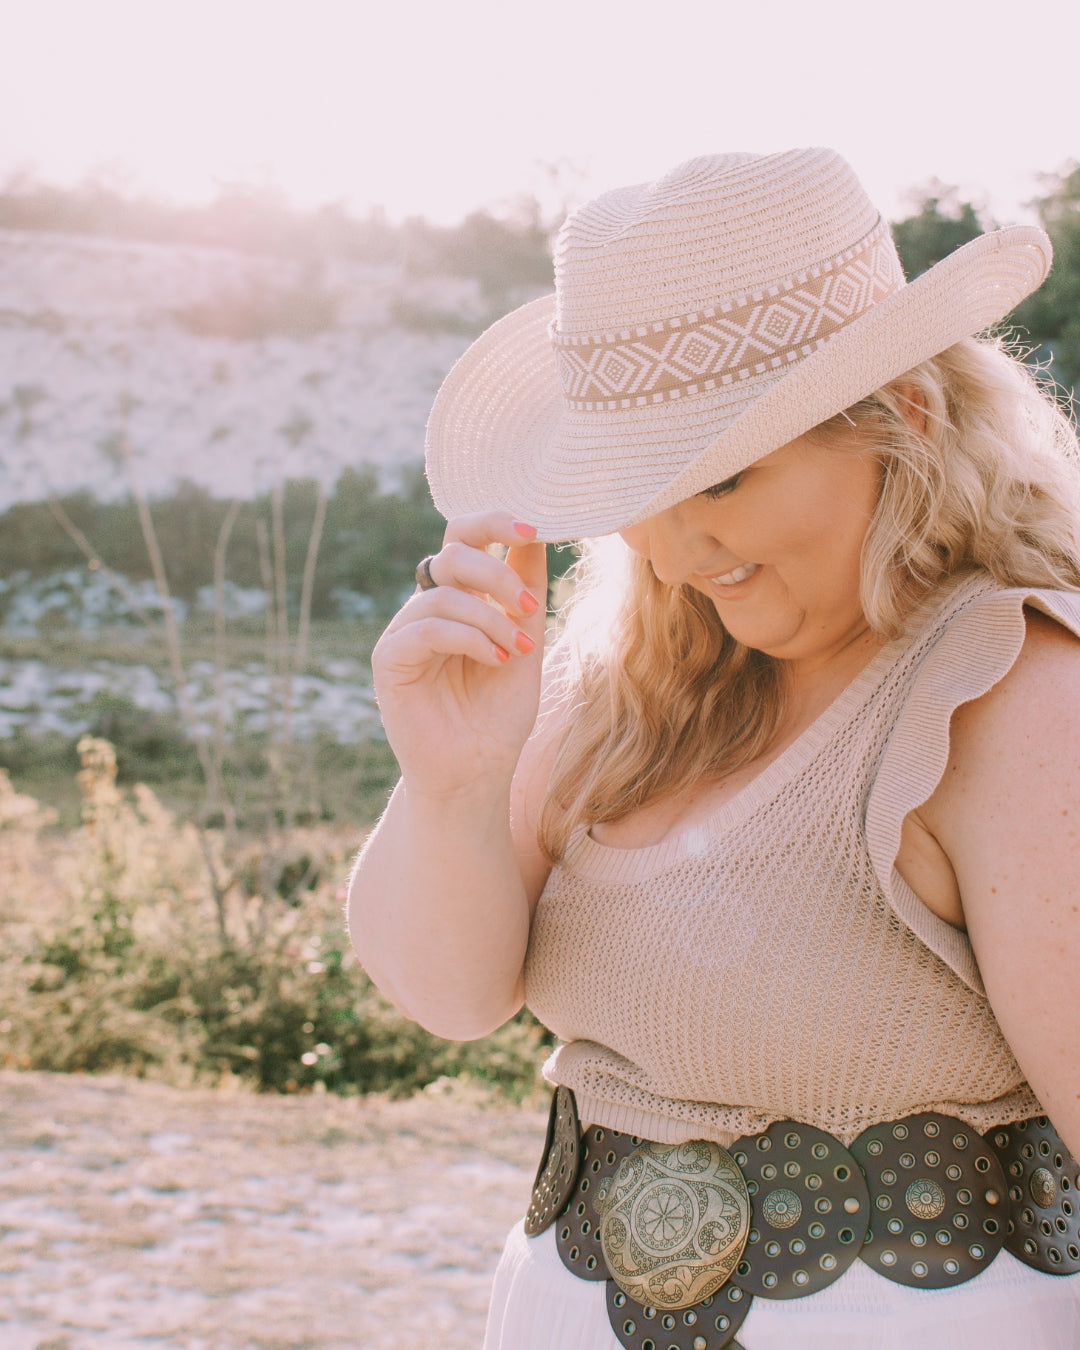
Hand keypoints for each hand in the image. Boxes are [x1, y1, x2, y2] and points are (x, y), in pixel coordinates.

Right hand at [372, 512, 546, 800]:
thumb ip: (526, 591)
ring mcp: (405, 633)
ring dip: (491, 618)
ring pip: (444, 594)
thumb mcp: (525, 643)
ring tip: (518, 651)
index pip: (463, 539)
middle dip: (495, 571)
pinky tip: (495, 661)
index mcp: (458, 600)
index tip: (534, 529)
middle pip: (451, 553)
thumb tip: (538, 533)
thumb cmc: (499, 715)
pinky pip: (425, 628)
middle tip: (527, 605)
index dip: (493, 523)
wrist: (478, 774)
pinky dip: (467, 638)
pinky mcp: (390, 661)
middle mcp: (428, 609)